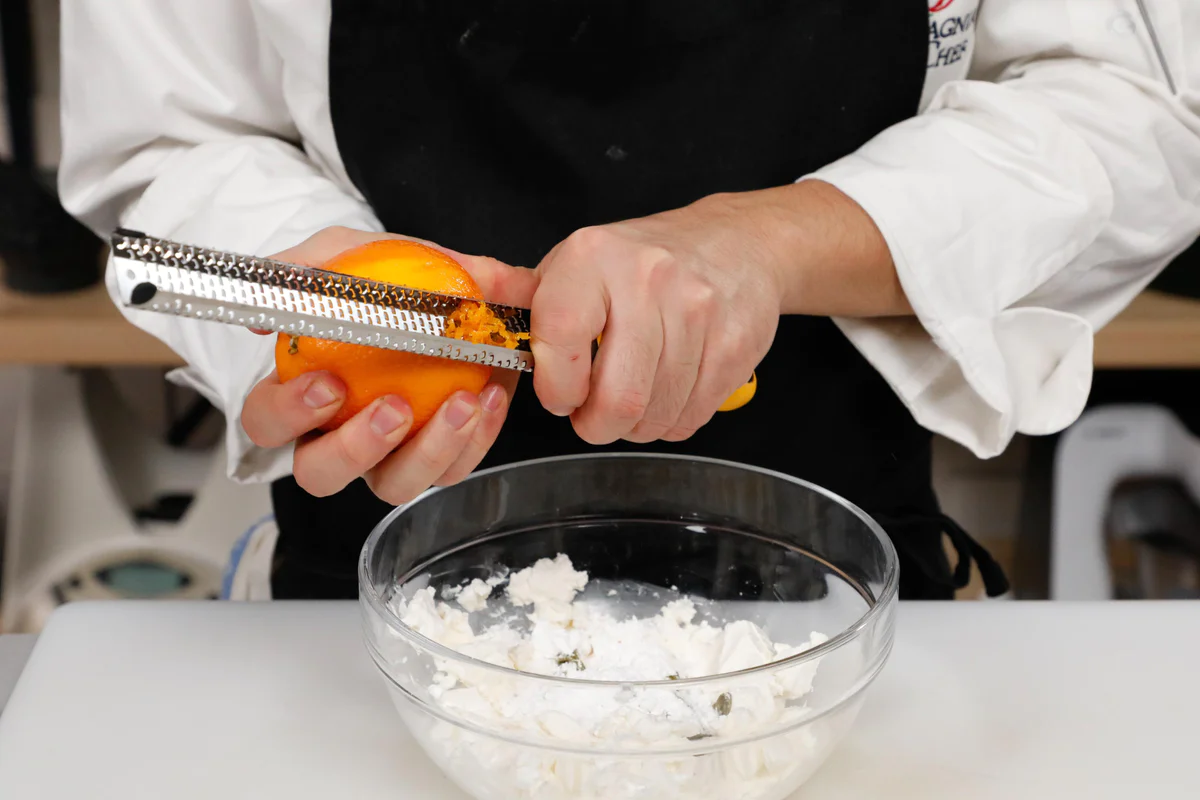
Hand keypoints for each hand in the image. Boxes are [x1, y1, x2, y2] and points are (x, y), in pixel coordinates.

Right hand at [240, 226, 535, 503]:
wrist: (460, 289)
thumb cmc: (390, 280)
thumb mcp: (349, 256)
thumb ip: (310, 273)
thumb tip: (272, 307)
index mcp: (305, 393)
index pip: (267, 422)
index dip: (288, 414)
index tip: (328, 383)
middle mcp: (341, 435)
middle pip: (320, 473)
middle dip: (354, 448)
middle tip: (394, 407)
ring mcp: (392, 455)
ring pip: (394, 485)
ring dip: (427, 451)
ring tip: (460, 403)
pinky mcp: (444, 458)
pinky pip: (455, 469)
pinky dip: (476, 438)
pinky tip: (489, 396)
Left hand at [530, 197, 784, 444]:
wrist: (735, 243)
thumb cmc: (642, 262)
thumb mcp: (574, 265)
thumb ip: (518, 293)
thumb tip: (459, 290)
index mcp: (592, 257)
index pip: (561, 336)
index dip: (557, 387)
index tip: (560, 395)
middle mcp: (647, 278)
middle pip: (618, 396)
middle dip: (598, 424)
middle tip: (594, 414)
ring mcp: (697, 312)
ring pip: (655, 415)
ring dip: (635, 425)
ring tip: (633, 397)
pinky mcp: (734, 344)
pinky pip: (691, 417)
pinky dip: (671, 420)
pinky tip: (667, 392)